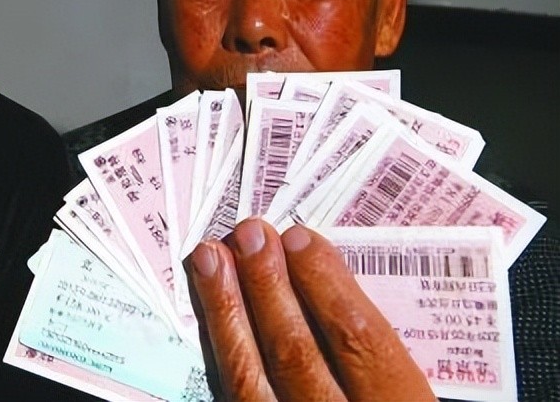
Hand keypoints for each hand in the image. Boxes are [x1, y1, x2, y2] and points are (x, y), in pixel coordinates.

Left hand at [184, 218, 434, 401]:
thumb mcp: (412, 399)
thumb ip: (379, 358)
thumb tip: (329, 282)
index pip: (359, 342)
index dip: (326, 285)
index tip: (300, 239)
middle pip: (295, 352)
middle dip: (267, 286)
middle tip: (248, 234)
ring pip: (248, 378)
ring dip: (225, 312)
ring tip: (210, 259)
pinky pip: (231, 399)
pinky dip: (217, 354)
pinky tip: (208, 318)